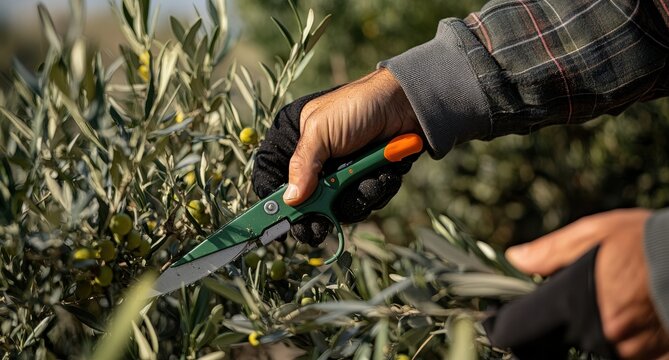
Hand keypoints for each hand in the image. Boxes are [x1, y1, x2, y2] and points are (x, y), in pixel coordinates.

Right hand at [252, 68, 420, 245]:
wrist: (408, 103)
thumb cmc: (360, 105)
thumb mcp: (322, 130)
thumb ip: (303, 165)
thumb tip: (290, 200)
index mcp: (297, 144)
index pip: (274, 179)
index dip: (278, 204)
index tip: (283, 225)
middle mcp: (316, 162)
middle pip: (307, 203)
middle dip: (321, 212)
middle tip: (321, 227)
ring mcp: (341, 174)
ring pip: (340, 207)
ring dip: (359, 197)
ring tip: (373, 177)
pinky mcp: (365, 180)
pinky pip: (365, 201)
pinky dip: (377, 190)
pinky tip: (385, 173)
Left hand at [500, 209, 668, 358]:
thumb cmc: (647, 241)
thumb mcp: (593, 233)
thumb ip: (550, 251)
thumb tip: (515, 259)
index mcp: (581, 305)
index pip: (527, 327)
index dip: (516, 320)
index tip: (513, 314)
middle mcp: (604, 334)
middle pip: (560, 339)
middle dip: (560, 321)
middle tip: (576, 297)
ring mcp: (631, 350)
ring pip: (592, 347)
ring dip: (591, 330)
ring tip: (608, 301)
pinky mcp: (653, 356)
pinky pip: (623, 353)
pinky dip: (620, 339)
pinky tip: (628, 314)